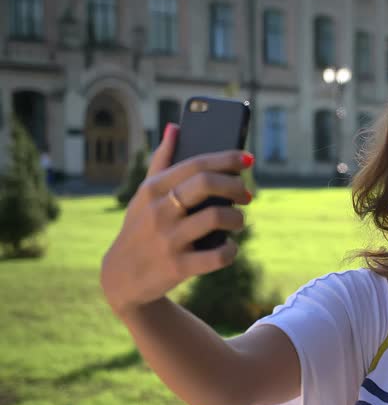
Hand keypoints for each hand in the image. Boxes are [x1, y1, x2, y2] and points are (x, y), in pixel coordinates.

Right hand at [99, 123, 253, 316]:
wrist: (121, 278)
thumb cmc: (141, 228)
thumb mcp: (144, 195)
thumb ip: (162, 161)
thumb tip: (176, 126)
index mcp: (153, 189)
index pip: (196, 164)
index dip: (227, 158)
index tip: (248, 159)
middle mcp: (159, 211)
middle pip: (207, 184)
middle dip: (235, 186)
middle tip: (247, 195)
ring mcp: (168, 239)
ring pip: (217, 217)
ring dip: (237, 219)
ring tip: (238, 222)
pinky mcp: (178, 267)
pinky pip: (218, 255)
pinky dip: (231, 250)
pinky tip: (229, 247)